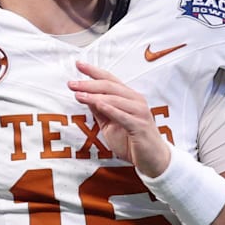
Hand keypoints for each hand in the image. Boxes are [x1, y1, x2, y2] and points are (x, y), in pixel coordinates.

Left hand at [68, 61, 170, 176]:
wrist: (152, 160)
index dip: (94, 71)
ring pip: (115, 99)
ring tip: (78, 94)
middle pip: (110, 86)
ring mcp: (139, 112)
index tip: (79, 64)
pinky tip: (98, 104)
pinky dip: (110, 109)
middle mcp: (136, 101)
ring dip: (95, 95)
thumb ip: (100, 111)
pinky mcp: (140, 126)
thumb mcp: (110, 124)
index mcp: (129, 97)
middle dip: (89, 83)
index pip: (110, 80)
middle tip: (72, 83)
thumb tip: (84, 96)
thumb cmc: (132, 141)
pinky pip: (123, 116)